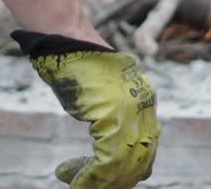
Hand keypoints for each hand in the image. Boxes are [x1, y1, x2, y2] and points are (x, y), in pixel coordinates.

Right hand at [11, 30, 161, 187]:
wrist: (64, 36)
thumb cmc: (75, 65)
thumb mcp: (101, 95)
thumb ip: (115, 119)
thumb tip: (113, 158)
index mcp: (146, 101)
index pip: (145, 152)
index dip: (122, 172)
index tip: (96, 179)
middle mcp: (145, 106)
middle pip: (138, 163)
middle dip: (111, 180)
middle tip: (84, 184)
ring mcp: (132, 110)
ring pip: (124, 166)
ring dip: (97, 181)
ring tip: (73, 182)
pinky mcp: (114, 113)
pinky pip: (108, 161)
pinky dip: (89, 176)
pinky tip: (70, 176)